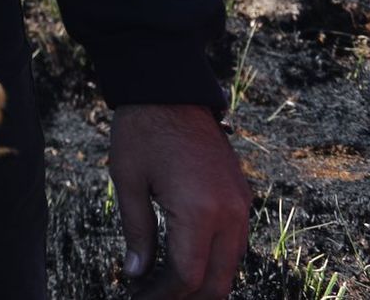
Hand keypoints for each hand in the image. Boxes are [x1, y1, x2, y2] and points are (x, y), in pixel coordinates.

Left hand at [109, 103, 250, 298]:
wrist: (170, 90)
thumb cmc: (142, 131)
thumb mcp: (127, 182)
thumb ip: (135, 231)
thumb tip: (135, 273)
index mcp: (199, 210)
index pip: (188, 276)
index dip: (163, 295)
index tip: (138, 297)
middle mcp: (230, 212)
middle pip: (218, 281)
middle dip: (186, 297)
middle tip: (153, 297)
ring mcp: (241, 204)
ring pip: (230, 265)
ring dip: (202, 281)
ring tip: (164, 285)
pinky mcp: (242, 195)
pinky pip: (234, 242)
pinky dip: (213, 259)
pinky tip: (184, 260)